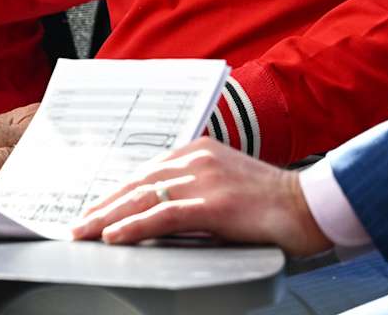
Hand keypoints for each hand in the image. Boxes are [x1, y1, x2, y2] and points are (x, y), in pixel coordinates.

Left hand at [71, 140, 331, 253]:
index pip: (146, 171)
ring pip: (143, 198)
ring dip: (108, 217)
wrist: (309, 204)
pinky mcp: (214, 204)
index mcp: (200, 150)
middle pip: (138, 183)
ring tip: (84, 232)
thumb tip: (164, 208)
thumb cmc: (273, 200)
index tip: (95, 209)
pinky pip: (163, 215)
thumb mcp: (228, 183)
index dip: (116, 192)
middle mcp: (198, 159)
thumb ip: (197, 187)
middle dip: (104, 205)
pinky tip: (114, 236)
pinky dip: (134, 227)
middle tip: (78, 224)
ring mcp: (205, 180)